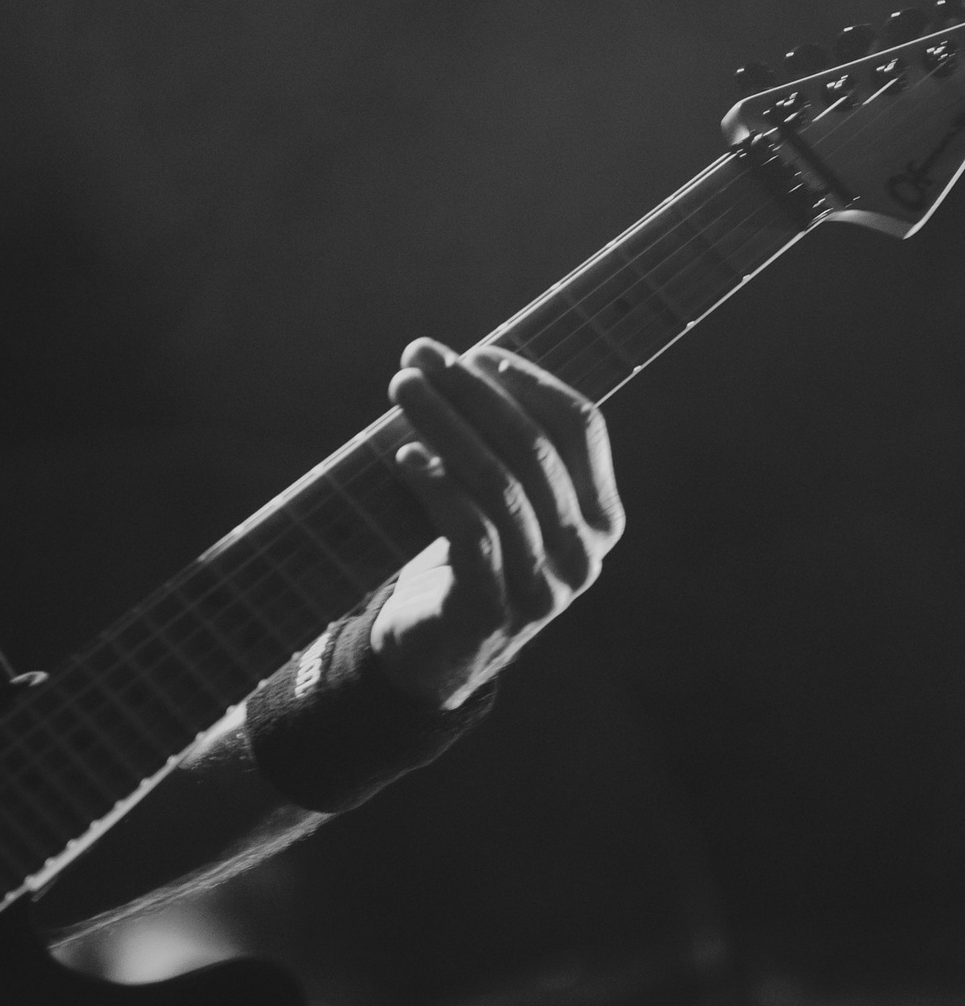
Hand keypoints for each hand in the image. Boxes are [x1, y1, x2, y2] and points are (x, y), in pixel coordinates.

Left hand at [369, 341, 623, 711]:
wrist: (439, 652)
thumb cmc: (470, 555)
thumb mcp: (507, 502)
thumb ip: (507, 447)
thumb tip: (463, 363)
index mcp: (601, 516)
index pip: (582, 428)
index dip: (530, 382)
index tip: (477, 353)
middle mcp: (584, 553)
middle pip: (533, 450)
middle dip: (473, 393)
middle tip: (420, 356)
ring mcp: (544, 587)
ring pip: (499, 487)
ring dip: (445, 426)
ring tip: (403, 389)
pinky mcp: (494, 611)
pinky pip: (470, 534)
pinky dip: (436, 488)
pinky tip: (405, 458)